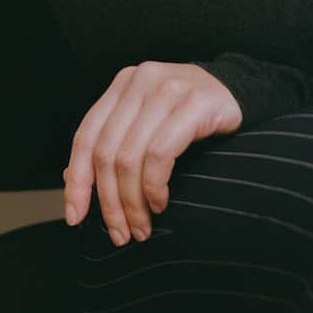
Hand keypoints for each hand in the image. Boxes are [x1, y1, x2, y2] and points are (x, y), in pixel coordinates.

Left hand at [63, 61, 242, 244]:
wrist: (241, 92)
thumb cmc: (189, 116)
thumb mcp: (146, 123)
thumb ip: (114, 142)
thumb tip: (71, 178)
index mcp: (123, 84)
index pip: (86, 136)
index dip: (77, 181)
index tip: (75, 217)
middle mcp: (141, 80)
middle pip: (107, 152)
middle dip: (110, 202)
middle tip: (121, 233)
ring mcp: (168, 88)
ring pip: (131, 158)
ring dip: (133, 202)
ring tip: (143, 225)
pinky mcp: (195, 103)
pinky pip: (161, 154)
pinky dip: (155, 186)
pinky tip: (161, 201)